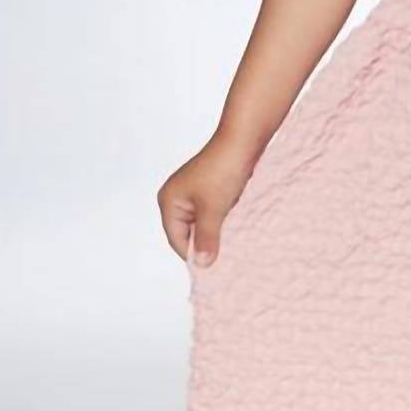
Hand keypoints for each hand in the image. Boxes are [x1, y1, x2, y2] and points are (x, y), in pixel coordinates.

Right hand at [157, 133, 258, 266]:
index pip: (177, 240)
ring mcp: (192, 194)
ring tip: (231, 243)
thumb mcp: (214, 209)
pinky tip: (235, 228)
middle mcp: (175, 198)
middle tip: (225, 259)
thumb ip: (207, 238)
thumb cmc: (223, 170)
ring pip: (202, 225)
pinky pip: (211, 215)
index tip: (215, 268)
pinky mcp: (208, 191)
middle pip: (188, 234)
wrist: (242, 141)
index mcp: (168, 201)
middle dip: (205, 244)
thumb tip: (202, 264)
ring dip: (216, 234)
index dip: (195, 255)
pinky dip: (222, 223)